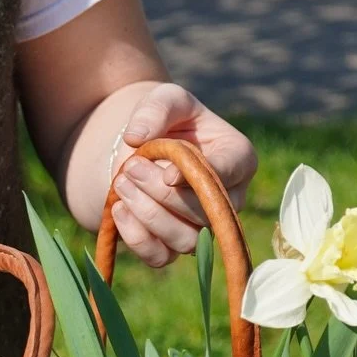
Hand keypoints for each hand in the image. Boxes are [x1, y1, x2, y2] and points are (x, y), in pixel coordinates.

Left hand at [109, 83, 257, 269]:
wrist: (142, 152)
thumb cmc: (165, 122)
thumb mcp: (163, 100)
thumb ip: (155, 109)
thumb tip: (136, 138)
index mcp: (238, 157)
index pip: (231, 172)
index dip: (198, 178)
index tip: (167, 174)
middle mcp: (229, 200)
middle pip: (204, 212)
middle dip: (162, 193)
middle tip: (131, 167)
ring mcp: (203, 229)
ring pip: (185, 240)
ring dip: (148, 215)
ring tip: (121, 184)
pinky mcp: (174, 248)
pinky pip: (160, 257)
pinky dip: (136, 238)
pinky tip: (118, 210)